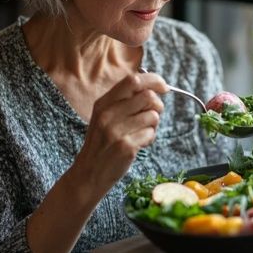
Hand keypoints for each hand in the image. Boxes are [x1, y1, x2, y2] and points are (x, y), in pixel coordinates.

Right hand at [75, 72, 168, 192]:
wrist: (89, 173)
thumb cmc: (103, 142)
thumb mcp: (105, 116)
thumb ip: (124, 100)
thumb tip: (154, 87)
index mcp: (103, 102)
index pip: (133, 80)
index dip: (153, 80)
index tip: (164, 87)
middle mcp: (108, 114)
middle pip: (147, 96)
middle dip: (158, 105)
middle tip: (153, 114)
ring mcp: (116, 130)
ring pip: (152, 116)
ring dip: (153, 125)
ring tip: (142, 132)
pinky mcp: (125, 146)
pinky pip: (150, 134)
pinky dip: (149, 138)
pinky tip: (139, 144)